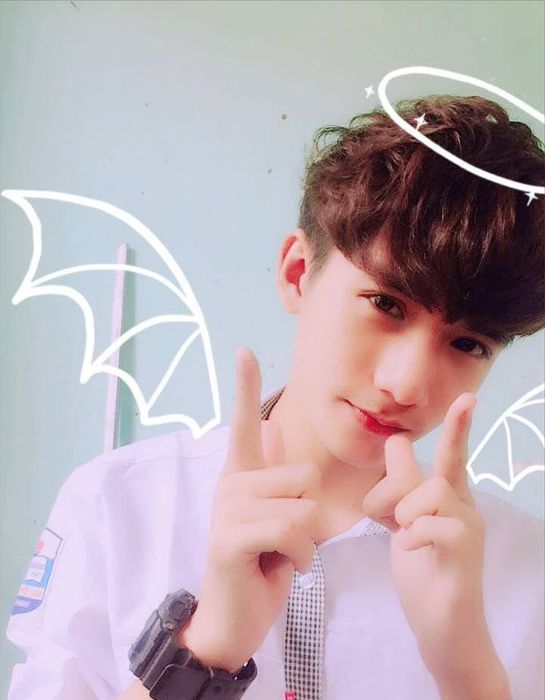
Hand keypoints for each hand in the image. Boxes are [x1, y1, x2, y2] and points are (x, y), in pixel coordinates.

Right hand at [183, 346, 320, 672]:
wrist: (233, 619)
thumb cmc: (260, 565)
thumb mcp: (274, 516)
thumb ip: (272, 471)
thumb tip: (275, 423)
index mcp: (241, 475)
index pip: (245, 422)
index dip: (246, 386)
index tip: (244, 351)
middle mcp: (229, 483)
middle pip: (303, 475)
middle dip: (308, 516)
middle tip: (283, 542)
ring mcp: (225, 509)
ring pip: (302, 505)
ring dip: (306, 542)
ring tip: (281, 557)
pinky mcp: (228, 537)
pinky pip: (290, 530)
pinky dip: (300, 557)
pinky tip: (280, 569)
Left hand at [362, 393, 496, 683]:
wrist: (442, 629)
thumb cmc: (422, 573)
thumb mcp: (403, 524)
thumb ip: (400, 489)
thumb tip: (394, 445)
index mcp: (449, 497)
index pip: (451, 455)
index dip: (457, 427)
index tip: (466, 397)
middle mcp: (465, 506)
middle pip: (437, 469)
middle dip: (398, 488)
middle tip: (388, 521)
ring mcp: (469, 530)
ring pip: (433, 492)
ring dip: (404, 514)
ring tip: (402, 539)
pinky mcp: (465, 554)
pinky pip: (434, 526)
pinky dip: (414, 537)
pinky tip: (411, 552)